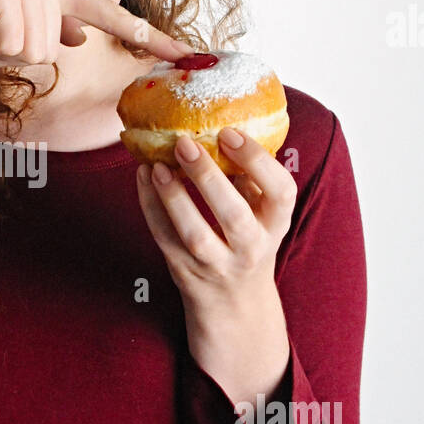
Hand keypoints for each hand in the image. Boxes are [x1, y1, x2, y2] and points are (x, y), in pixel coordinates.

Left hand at [136, 127, 296, 403]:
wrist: (233, 302)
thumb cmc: (246, 238)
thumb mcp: (262, 212)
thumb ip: (249, 176)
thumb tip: (216, 122)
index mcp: (276, 223)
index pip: (280, 191)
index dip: (256, 161)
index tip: (229, 133)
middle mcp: (251, 247)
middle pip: (233, 215)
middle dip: (206, 176)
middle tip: (184, 142)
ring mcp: (217, 264)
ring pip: (194, 233)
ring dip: (173, 196)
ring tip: (157, 164)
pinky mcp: (184, 271)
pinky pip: (164, 237)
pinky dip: (150, 206)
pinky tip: (143, 177)